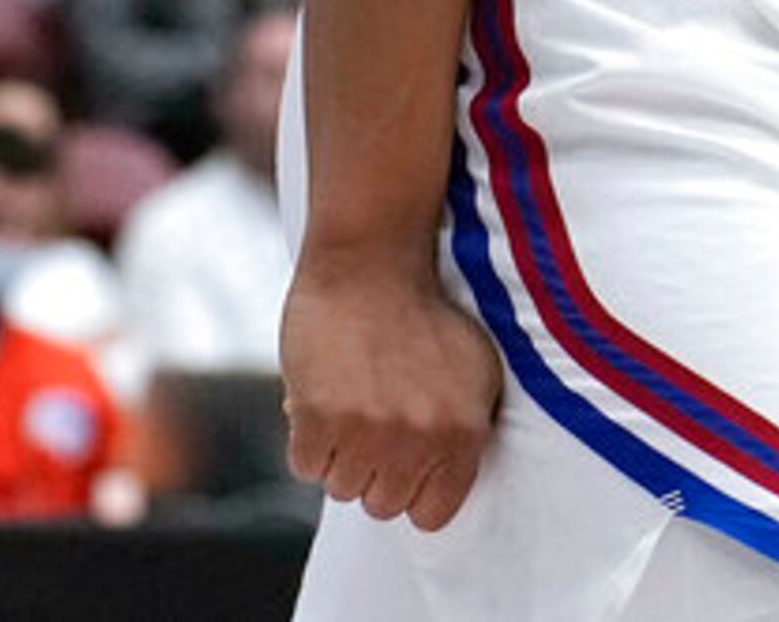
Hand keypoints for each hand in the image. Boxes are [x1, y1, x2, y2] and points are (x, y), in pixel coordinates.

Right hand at [281, 244, 502, 529]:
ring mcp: (371, 431)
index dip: (412, 491)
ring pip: (341, 487)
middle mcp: (422, 438)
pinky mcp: (322, 418)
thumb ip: (464, 428)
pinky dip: (307, 439)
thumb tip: (443, 478)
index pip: (433, 514)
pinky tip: (324, 398)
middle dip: (374, 470)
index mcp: (464, 431)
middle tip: (373, 423)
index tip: (403, 466)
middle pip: (383, 505)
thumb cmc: (423, 315)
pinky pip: (306, 466)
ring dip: (339, 453)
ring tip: (351, 403)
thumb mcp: (473, 371)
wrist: (372, 264)